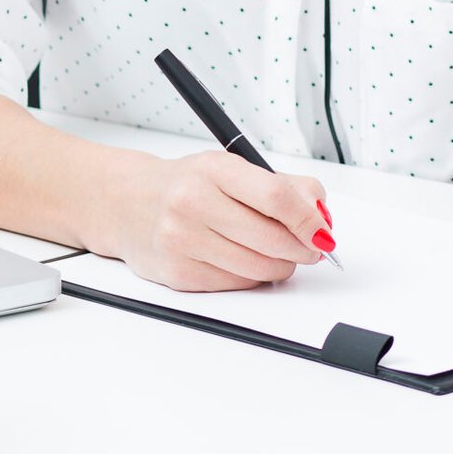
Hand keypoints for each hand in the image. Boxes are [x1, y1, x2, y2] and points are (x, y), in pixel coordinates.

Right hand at [111, 151, 331, 291]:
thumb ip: (282, 186)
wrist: (129, 204)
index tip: (323, 231)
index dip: (308, 219)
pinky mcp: (179, 274)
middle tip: (310, 247)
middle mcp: (193, 202)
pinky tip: (242, 260)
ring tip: (276, 252)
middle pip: (271, 239)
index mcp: (213, 169)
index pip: (275, 197)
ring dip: (279, 266)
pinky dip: (251, 277)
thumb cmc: (187, 185)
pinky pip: (236, 285)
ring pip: (258, 268)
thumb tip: (320, 214)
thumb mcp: (230, 168)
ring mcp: (183, 240)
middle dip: (302, 248)